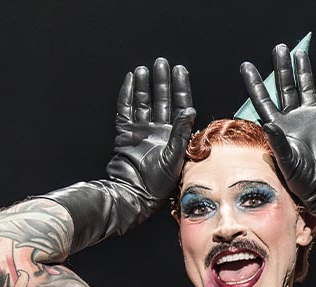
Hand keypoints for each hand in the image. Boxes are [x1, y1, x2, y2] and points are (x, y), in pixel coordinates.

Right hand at [106, 57, 196, 201]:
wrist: (133, 194)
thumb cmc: (158, 183)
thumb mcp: (175, 157)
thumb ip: (180, 132)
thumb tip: (190, 110)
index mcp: (174, 136)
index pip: (180, 106)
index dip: (180, 88)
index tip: (180, 70)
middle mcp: (159, 131)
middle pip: (162, 100)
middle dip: (162, 81)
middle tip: (162, 63)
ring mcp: (141, 131)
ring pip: (143, 102)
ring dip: (144, 85)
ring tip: (145, 69)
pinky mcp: (125, 133)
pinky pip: (125, 109)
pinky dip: (127, 94)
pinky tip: (130, 80)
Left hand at [240, 45, 315, 219]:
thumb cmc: (303, 181)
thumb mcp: (285, 162)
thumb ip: (277, 142)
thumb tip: (268, 123)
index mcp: (278, 127)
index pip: (263, 99)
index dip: (254, 83)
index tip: (246, 65)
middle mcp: (294, 119)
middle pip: (285, 87)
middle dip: (282, 68)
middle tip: (279, 48)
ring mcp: (313, 117)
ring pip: (306, 87)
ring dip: (303, 70)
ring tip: (298, 52)